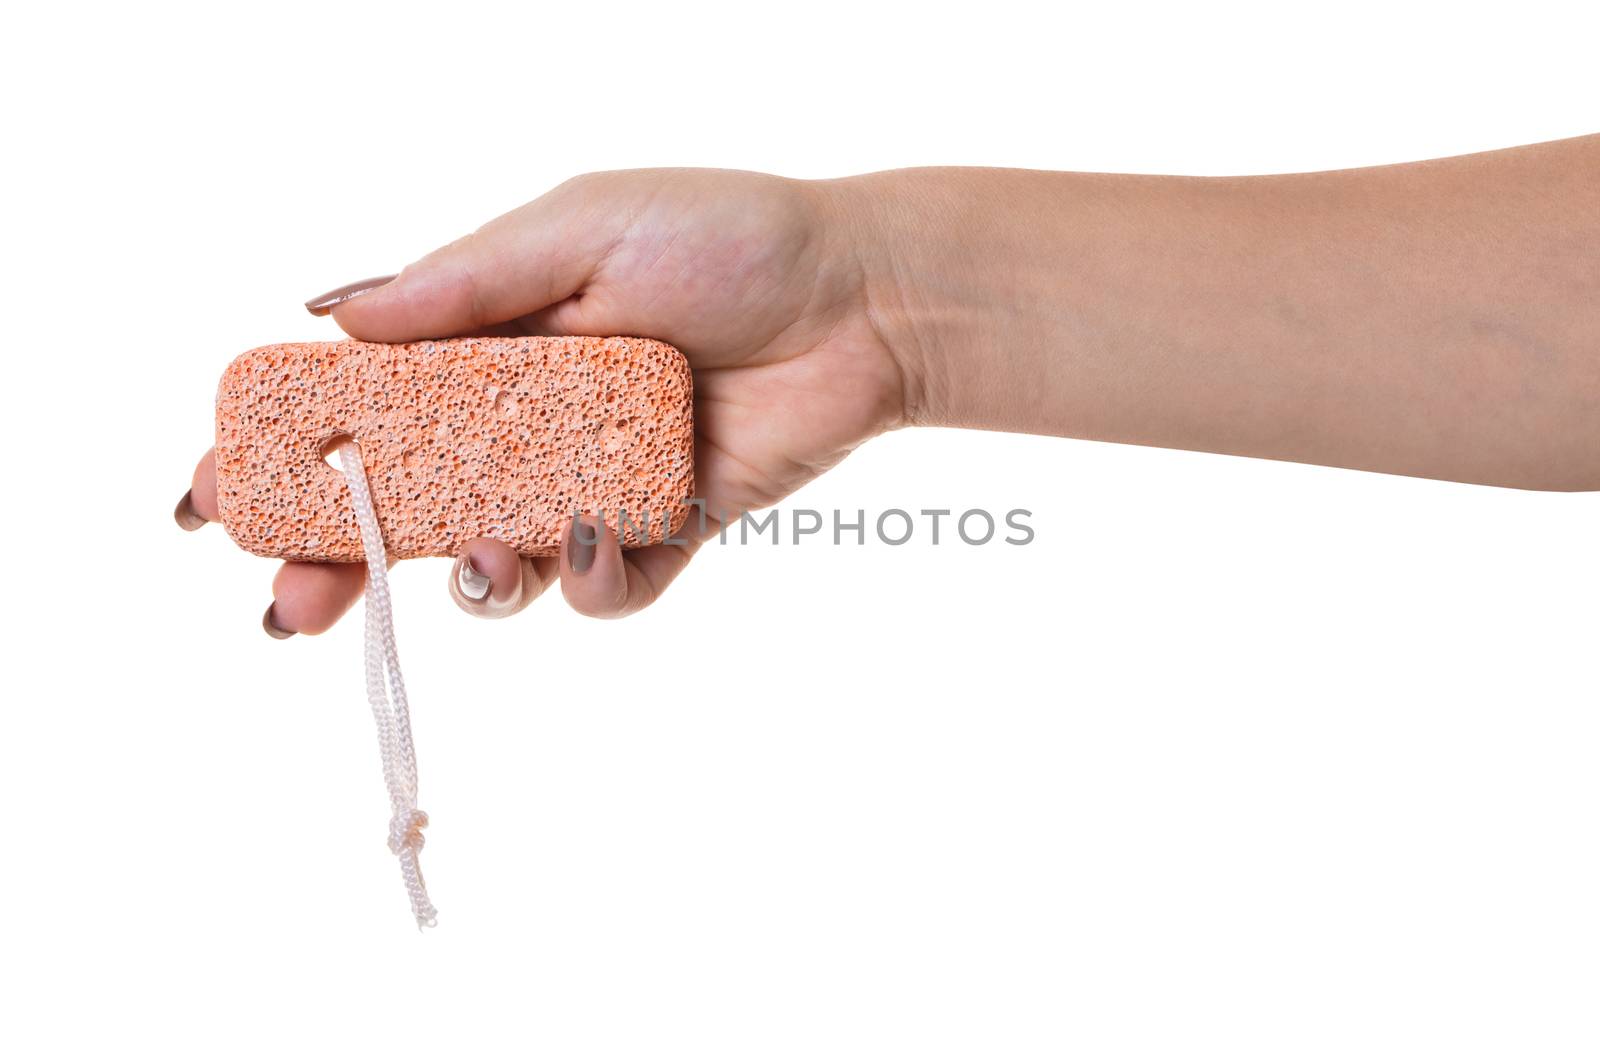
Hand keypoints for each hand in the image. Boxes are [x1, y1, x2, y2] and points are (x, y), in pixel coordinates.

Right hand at [177, 169, 911, 631]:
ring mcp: (589, 480)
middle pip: (408, 507)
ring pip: (494, 561)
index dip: (284, 454)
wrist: (864, 296)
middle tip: (288, 604)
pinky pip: (601, 588)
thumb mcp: (579, 229)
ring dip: (470, 578)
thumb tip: (334, 317)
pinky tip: (593, 540)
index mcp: (490, 342)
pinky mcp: (660, 528)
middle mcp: (527, 419)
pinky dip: (587, 581)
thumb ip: (462, 283)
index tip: (213, 495)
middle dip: (338, 559)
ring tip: (481, 561)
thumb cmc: (726, 237)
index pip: (362, 408)